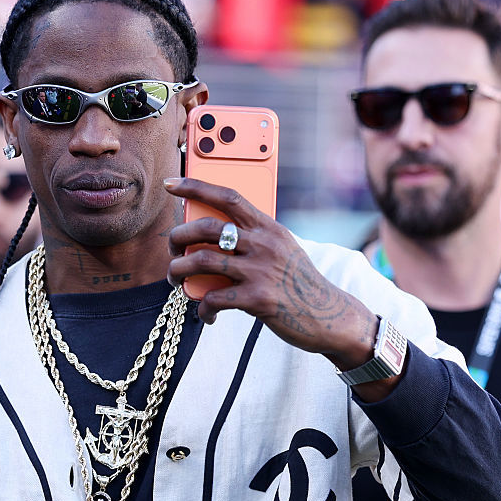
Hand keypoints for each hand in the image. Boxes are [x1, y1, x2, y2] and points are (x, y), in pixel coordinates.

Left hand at [165, 177, 376, 369]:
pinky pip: (214, 299)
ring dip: (178, 272)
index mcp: (268, 227)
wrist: (329, 316)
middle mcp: (263, 244)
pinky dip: (202, 308)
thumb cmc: (297, 282)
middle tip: (171, 250)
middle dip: (177, 237)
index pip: (228, 196)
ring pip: (200, 261)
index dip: (196, 187)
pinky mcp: (257, 299)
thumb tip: (208, 236)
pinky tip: (206, 314)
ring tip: (175, 280)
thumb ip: (252, 238)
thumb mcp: (281, 248)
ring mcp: (260, 271)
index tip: (171, 184)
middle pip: (205, 228)